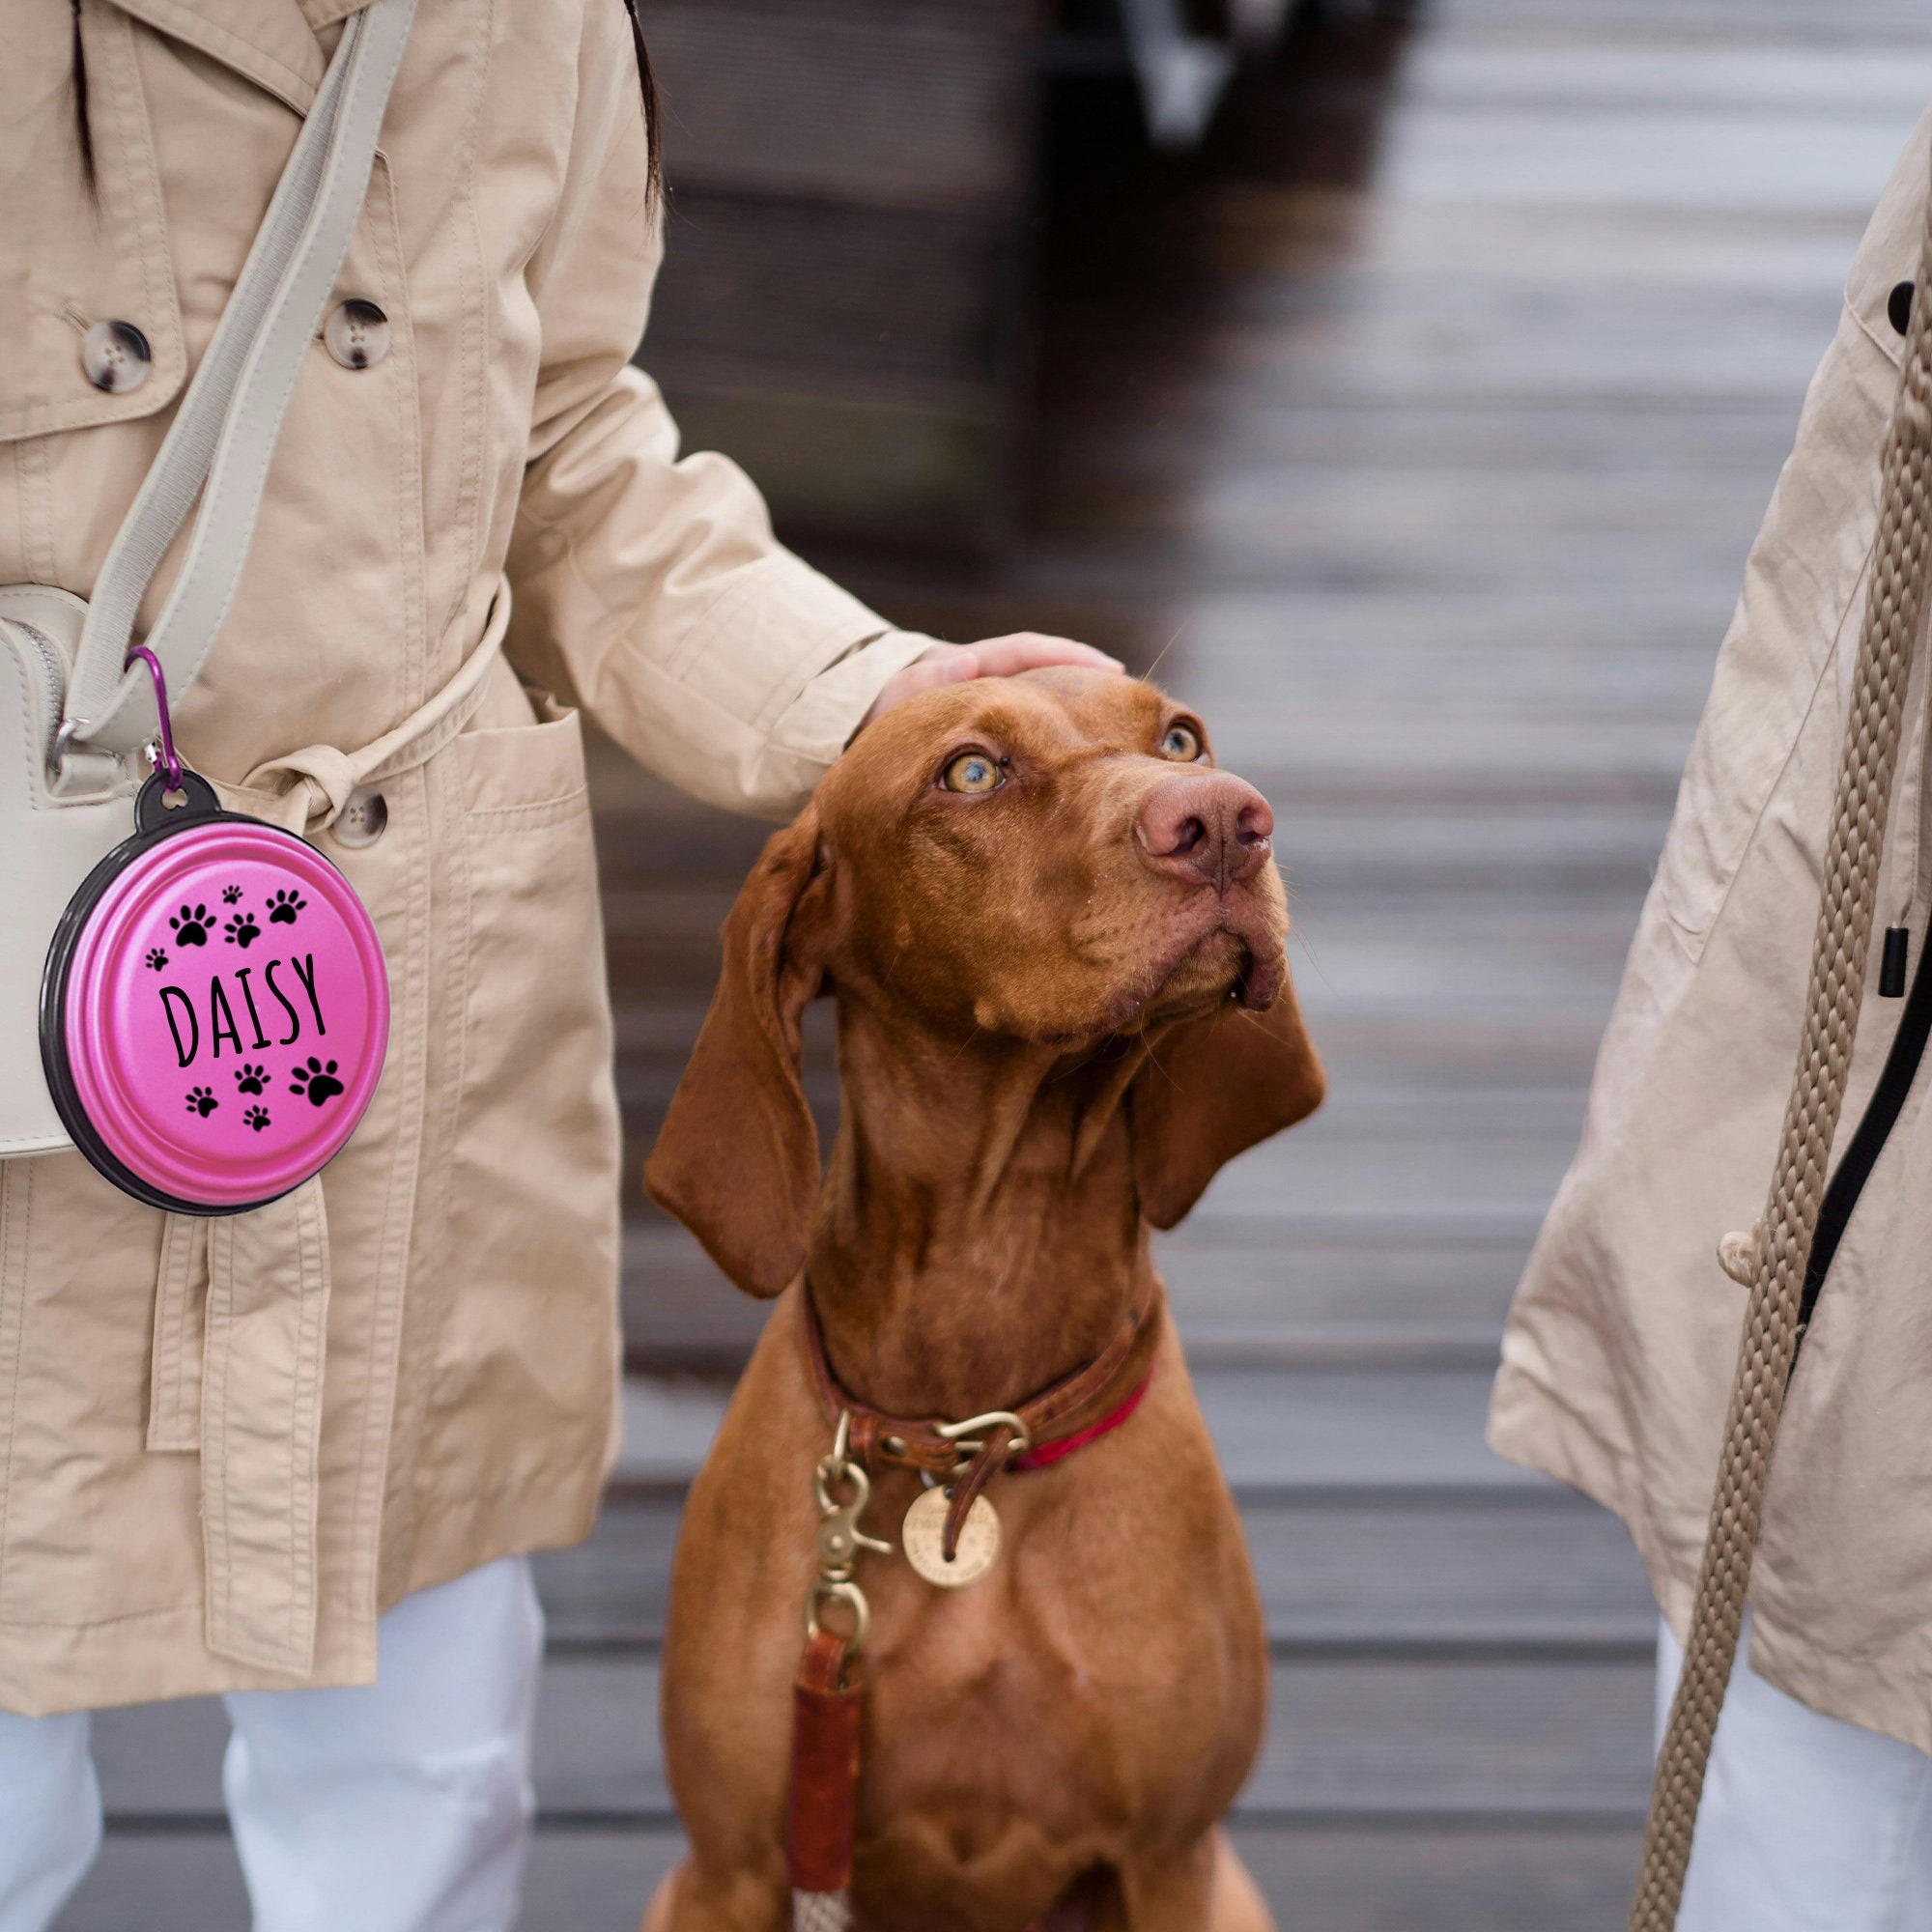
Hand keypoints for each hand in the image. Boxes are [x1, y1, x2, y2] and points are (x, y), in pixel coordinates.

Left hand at [861, 634, 1124, 727]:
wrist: (869, 727)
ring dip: (1075, 704)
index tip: (1110, 668)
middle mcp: (990, 674)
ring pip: (1043, 695)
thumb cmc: (884, 712)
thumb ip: (925, 681)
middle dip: (1087, 676)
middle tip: (1130, 696)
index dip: (1070, 655)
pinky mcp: (994, 725)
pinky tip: (1078, 753)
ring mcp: (994, 697)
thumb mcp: (898, 696)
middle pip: (1047, 668)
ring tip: (1115, 726)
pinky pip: (1033, 722)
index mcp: (973, 662)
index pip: (1028, 649)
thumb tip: (966, 660)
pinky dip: (1057, 729)